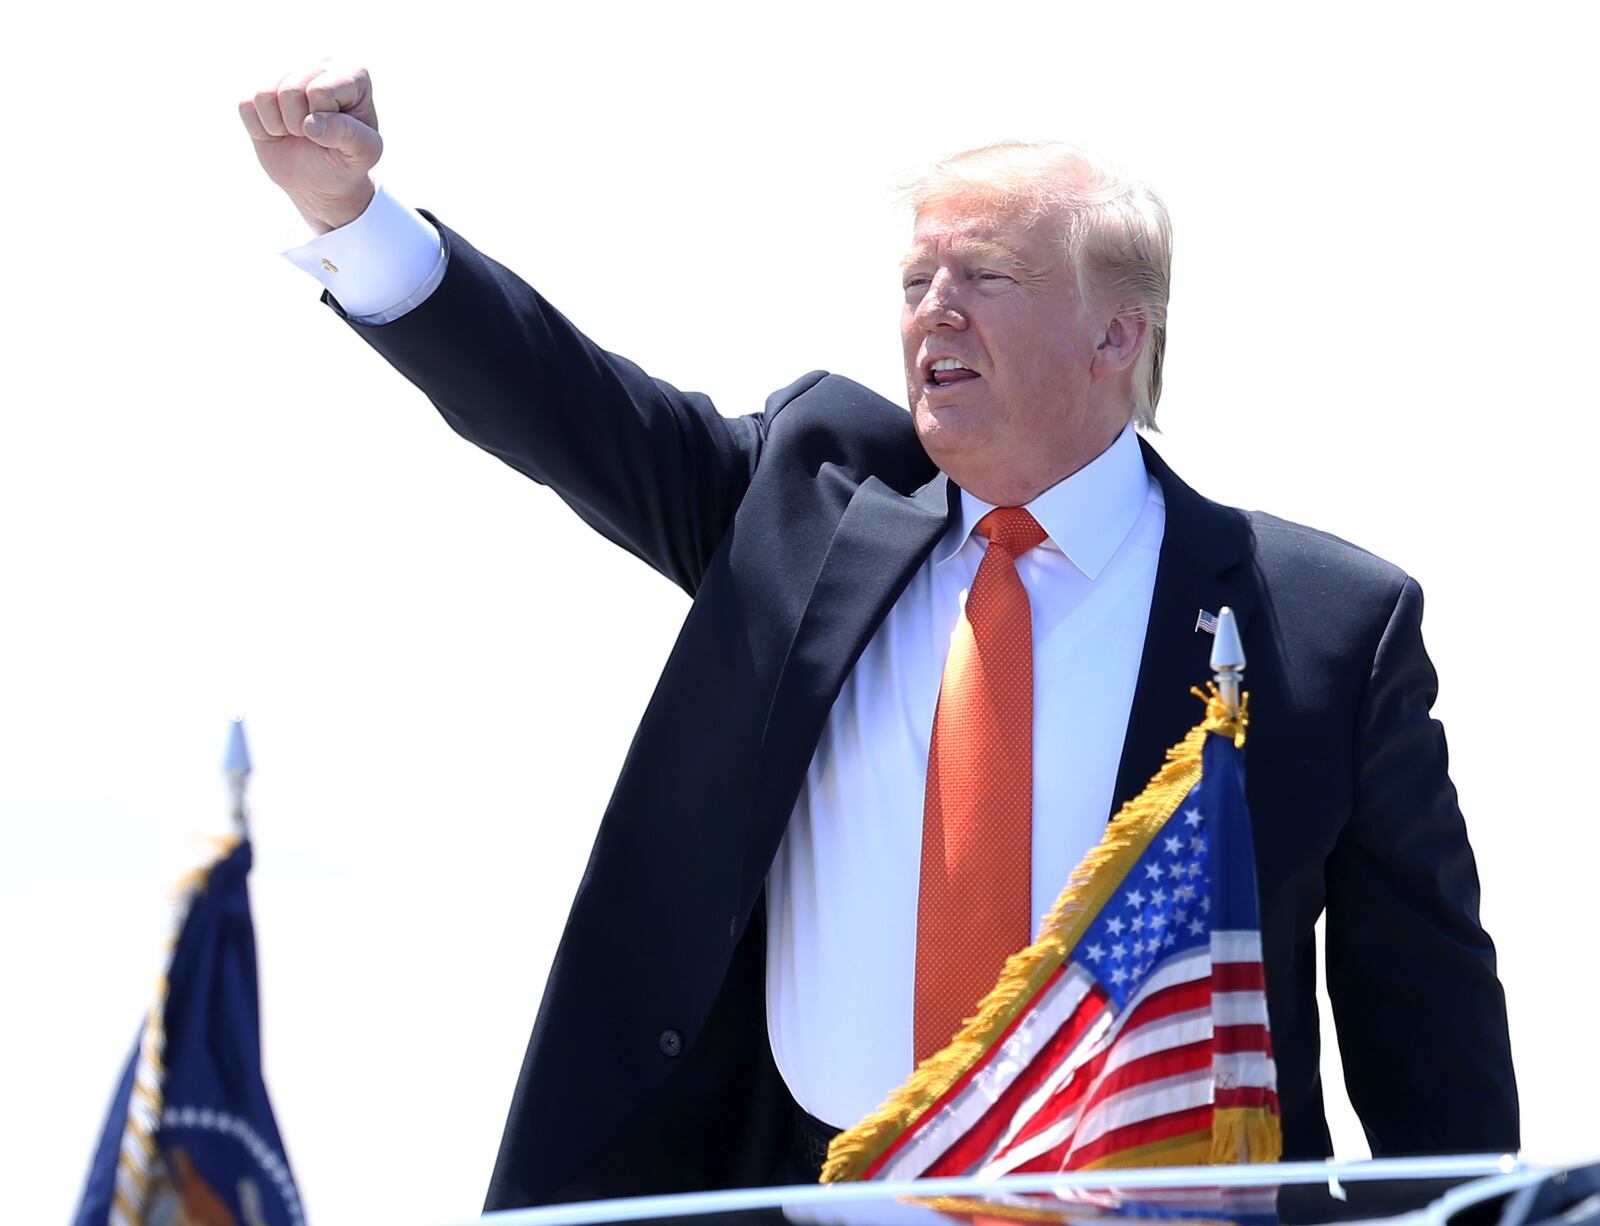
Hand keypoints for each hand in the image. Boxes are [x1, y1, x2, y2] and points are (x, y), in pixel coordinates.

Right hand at [239, 63, 381, 233]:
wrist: (321, 181)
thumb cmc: (348, 161)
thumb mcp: (364, 154)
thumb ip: (350, 136)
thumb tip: (312, 124)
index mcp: (353, 74)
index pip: (319, 91)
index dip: (323, 121)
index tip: (336, 134)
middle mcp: (321, 65)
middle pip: (289, 90)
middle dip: (299, 125)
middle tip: (314, 136)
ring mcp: (289, 74)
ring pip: (265, 95)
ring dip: (280, 127)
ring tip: (298, 133)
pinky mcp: (262, 90)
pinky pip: (247, 105)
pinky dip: (261, 129)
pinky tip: (280, 132)